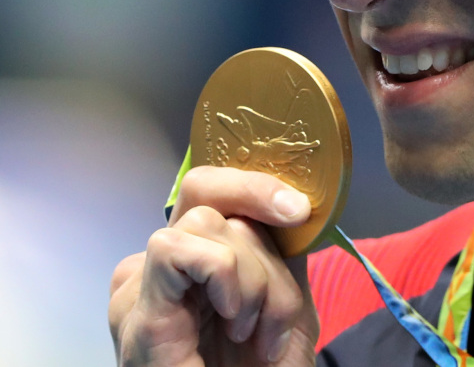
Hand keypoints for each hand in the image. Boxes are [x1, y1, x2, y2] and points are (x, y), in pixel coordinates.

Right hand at [109, 166, 319, 366]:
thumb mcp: (287, 302)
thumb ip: (281, 251)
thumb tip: (292, 201)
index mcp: (192, 262)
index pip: (209, 189)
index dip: (254, 184)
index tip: (298, 208)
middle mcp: (158, 269)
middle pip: (209, 198)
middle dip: (261, 237)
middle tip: (279, 290)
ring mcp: (140, 289)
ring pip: (207, 224)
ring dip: (256, 277)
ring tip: (255, 331)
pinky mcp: (135, 313)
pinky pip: (176, 249)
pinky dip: (222, 274)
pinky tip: (233, 318)